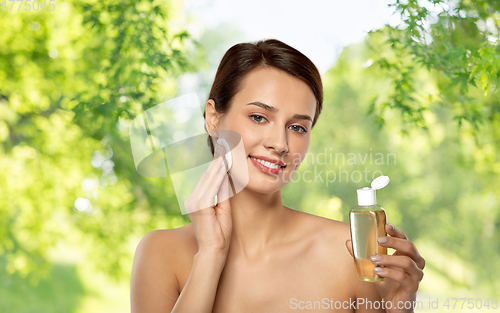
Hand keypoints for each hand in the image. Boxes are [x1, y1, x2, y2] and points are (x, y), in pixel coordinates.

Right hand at [184, 142, 232, 256]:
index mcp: (198, 201)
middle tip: (225, 143)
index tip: (225, 152)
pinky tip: (225, 165)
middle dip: (218, 159)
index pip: (209, 179)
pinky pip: (211, 186)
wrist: (214, 252)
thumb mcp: (223, 211)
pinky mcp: (199, 205)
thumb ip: (223, 195)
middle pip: (208, 175)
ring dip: (219, 164)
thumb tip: (227, 179)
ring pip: (210, 178)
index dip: (217, 165)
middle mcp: (194, 199)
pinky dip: (218, 175)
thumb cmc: (220, 235)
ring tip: (227, 150)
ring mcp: (195, 201)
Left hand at [346, 224, 424, 312]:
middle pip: (409, 247)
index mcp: (406, 255)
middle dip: (394, 241)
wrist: (393, 304)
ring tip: (373, 258)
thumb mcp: (373, 267)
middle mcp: (415, 263)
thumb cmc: (385, 283)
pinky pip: (403, 277)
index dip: (397, 232)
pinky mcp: (412, 287)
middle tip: (379, 240)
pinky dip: (389, 273)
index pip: (405, 239)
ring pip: (407, 261)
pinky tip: (377, 271)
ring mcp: (416, 275)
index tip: (386, 226)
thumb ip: (362, 256)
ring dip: (389, 258)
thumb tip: (348, 242)